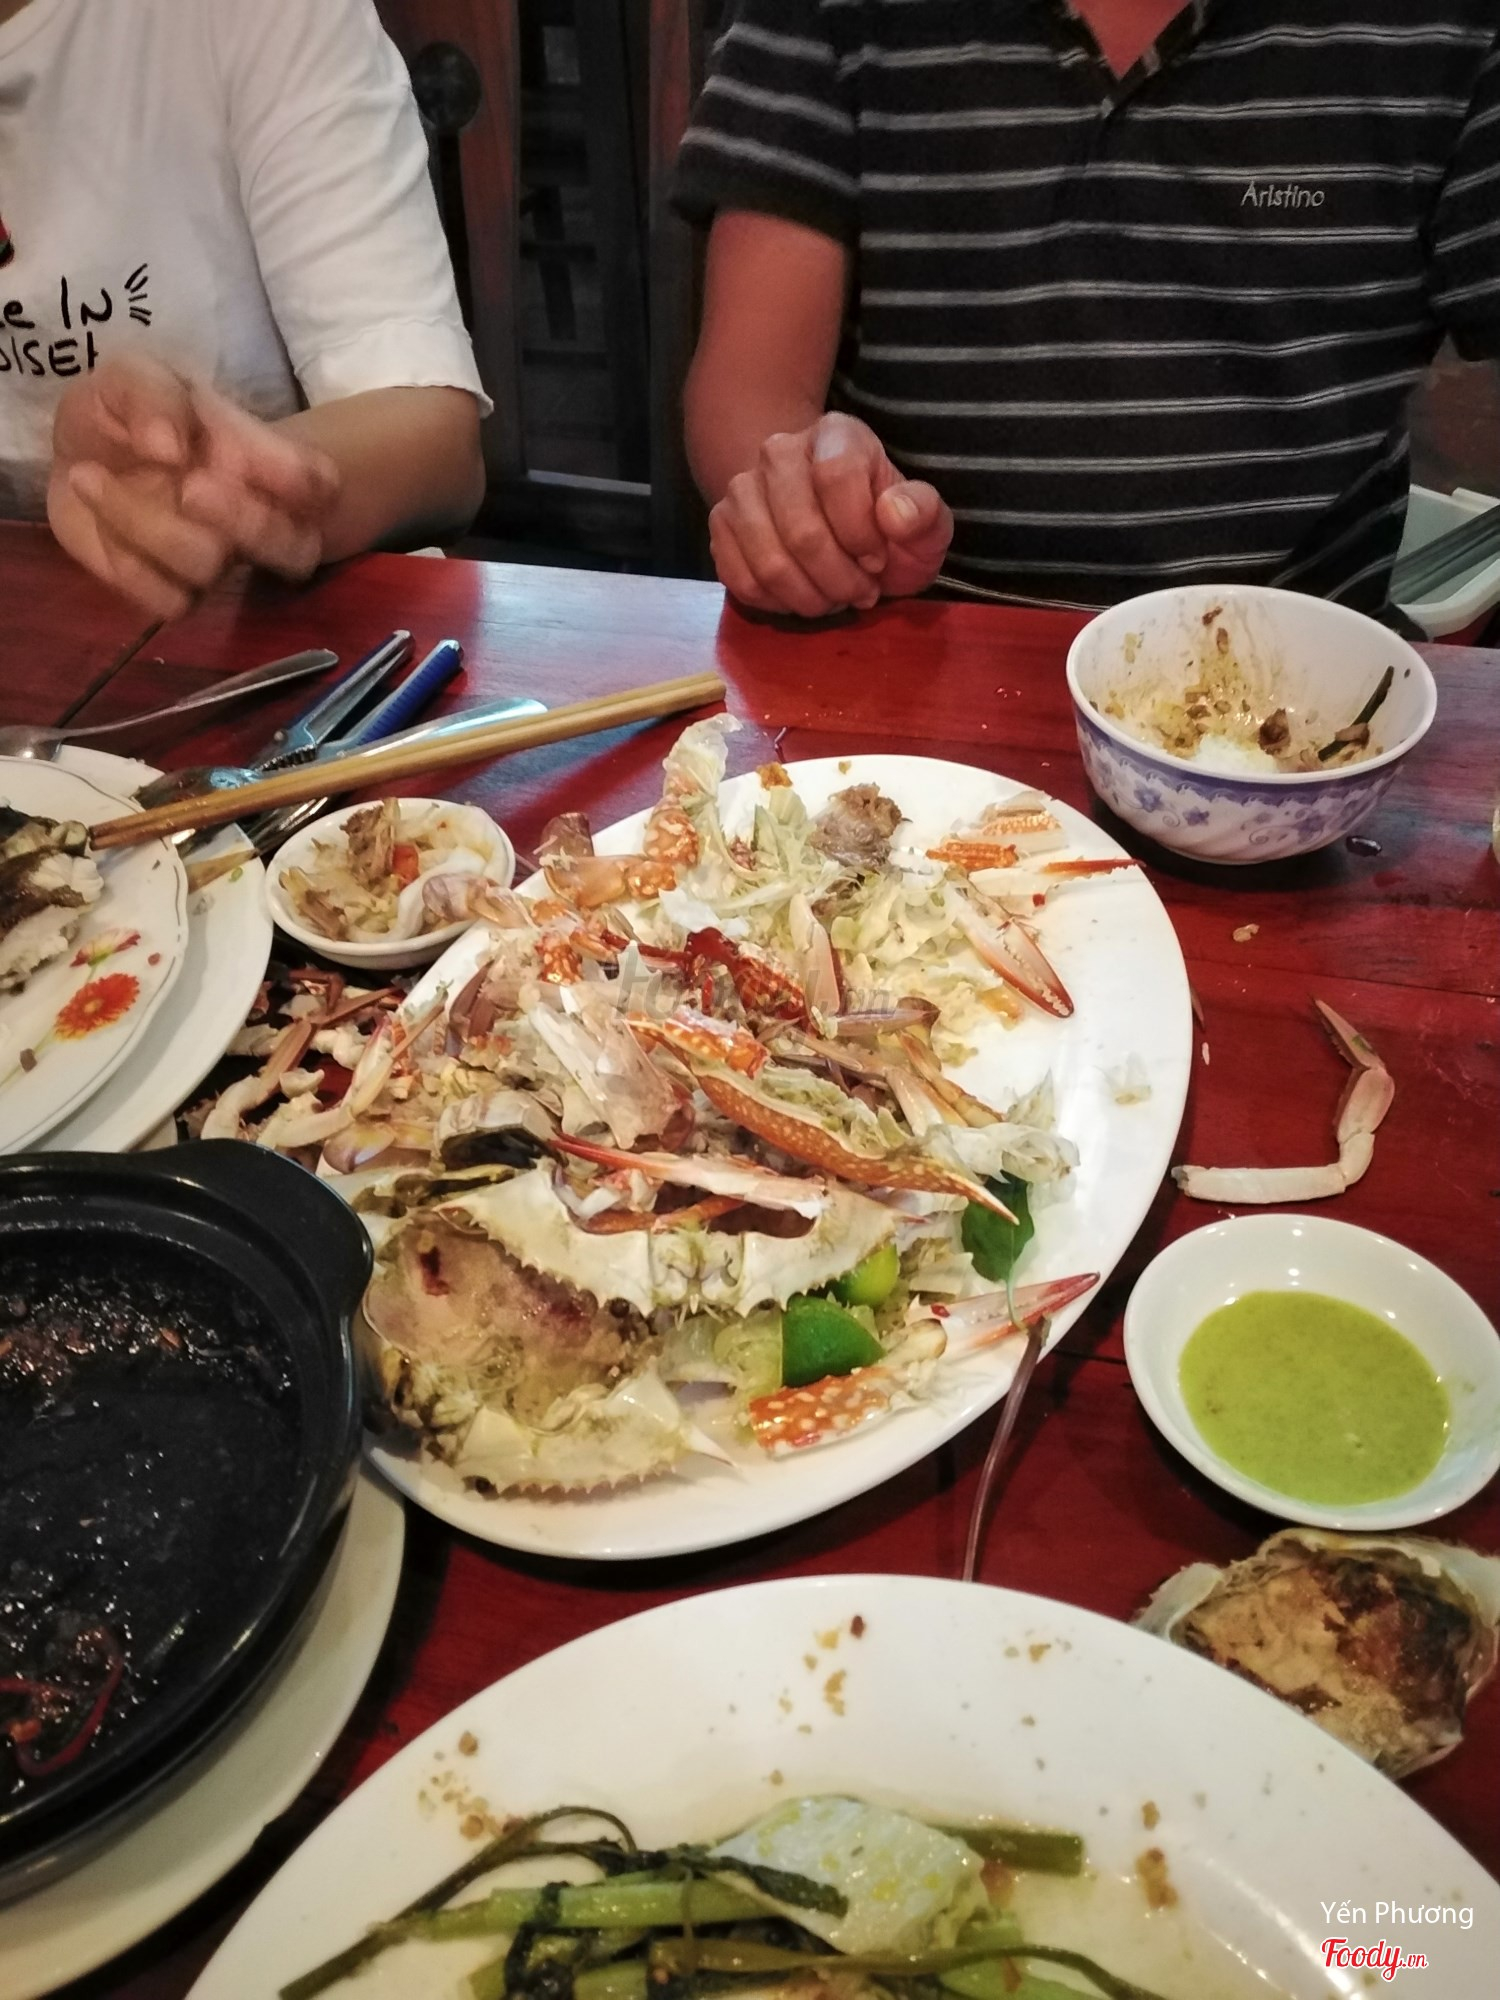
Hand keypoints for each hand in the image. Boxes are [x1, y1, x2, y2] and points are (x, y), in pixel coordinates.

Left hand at [47, 354, 339, 618]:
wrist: (83, 448)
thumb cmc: (130, 410)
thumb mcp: (136, 375)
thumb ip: (156, 397)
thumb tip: (171, 449)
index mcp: (266, 461)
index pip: (320, 485)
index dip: (300, 481)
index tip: (244, 454)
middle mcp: (256, 521)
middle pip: (291, 548)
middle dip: (244, 520)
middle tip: (190, 487)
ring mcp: (217, 562)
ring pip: (209, 566)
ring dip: (144, 522)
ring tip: (87, 474)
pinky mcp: (173, 592)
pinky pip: (168, 601)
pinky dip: (124, 560)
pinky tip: (93, 510)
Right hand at [708, 411, 952, 618]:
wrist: (833, 525)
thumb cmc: (884, 526)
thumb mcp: (924, 523)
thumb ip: (923, 514)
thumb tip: (894, 514)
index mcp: (836, 434)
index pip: (836, 477)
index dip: (861, 533)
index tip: (878, 560)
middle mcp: (779, 450)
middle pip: (801, 531)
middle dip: (838, 580)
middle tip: (859, 593)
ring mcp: (742, 488)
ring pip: (769, 562)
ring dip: (808, 598)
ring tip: (832, 598)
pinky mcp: (720, 525)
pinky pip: (741, 579)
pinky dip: (776, 604)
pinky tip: (800, 597)